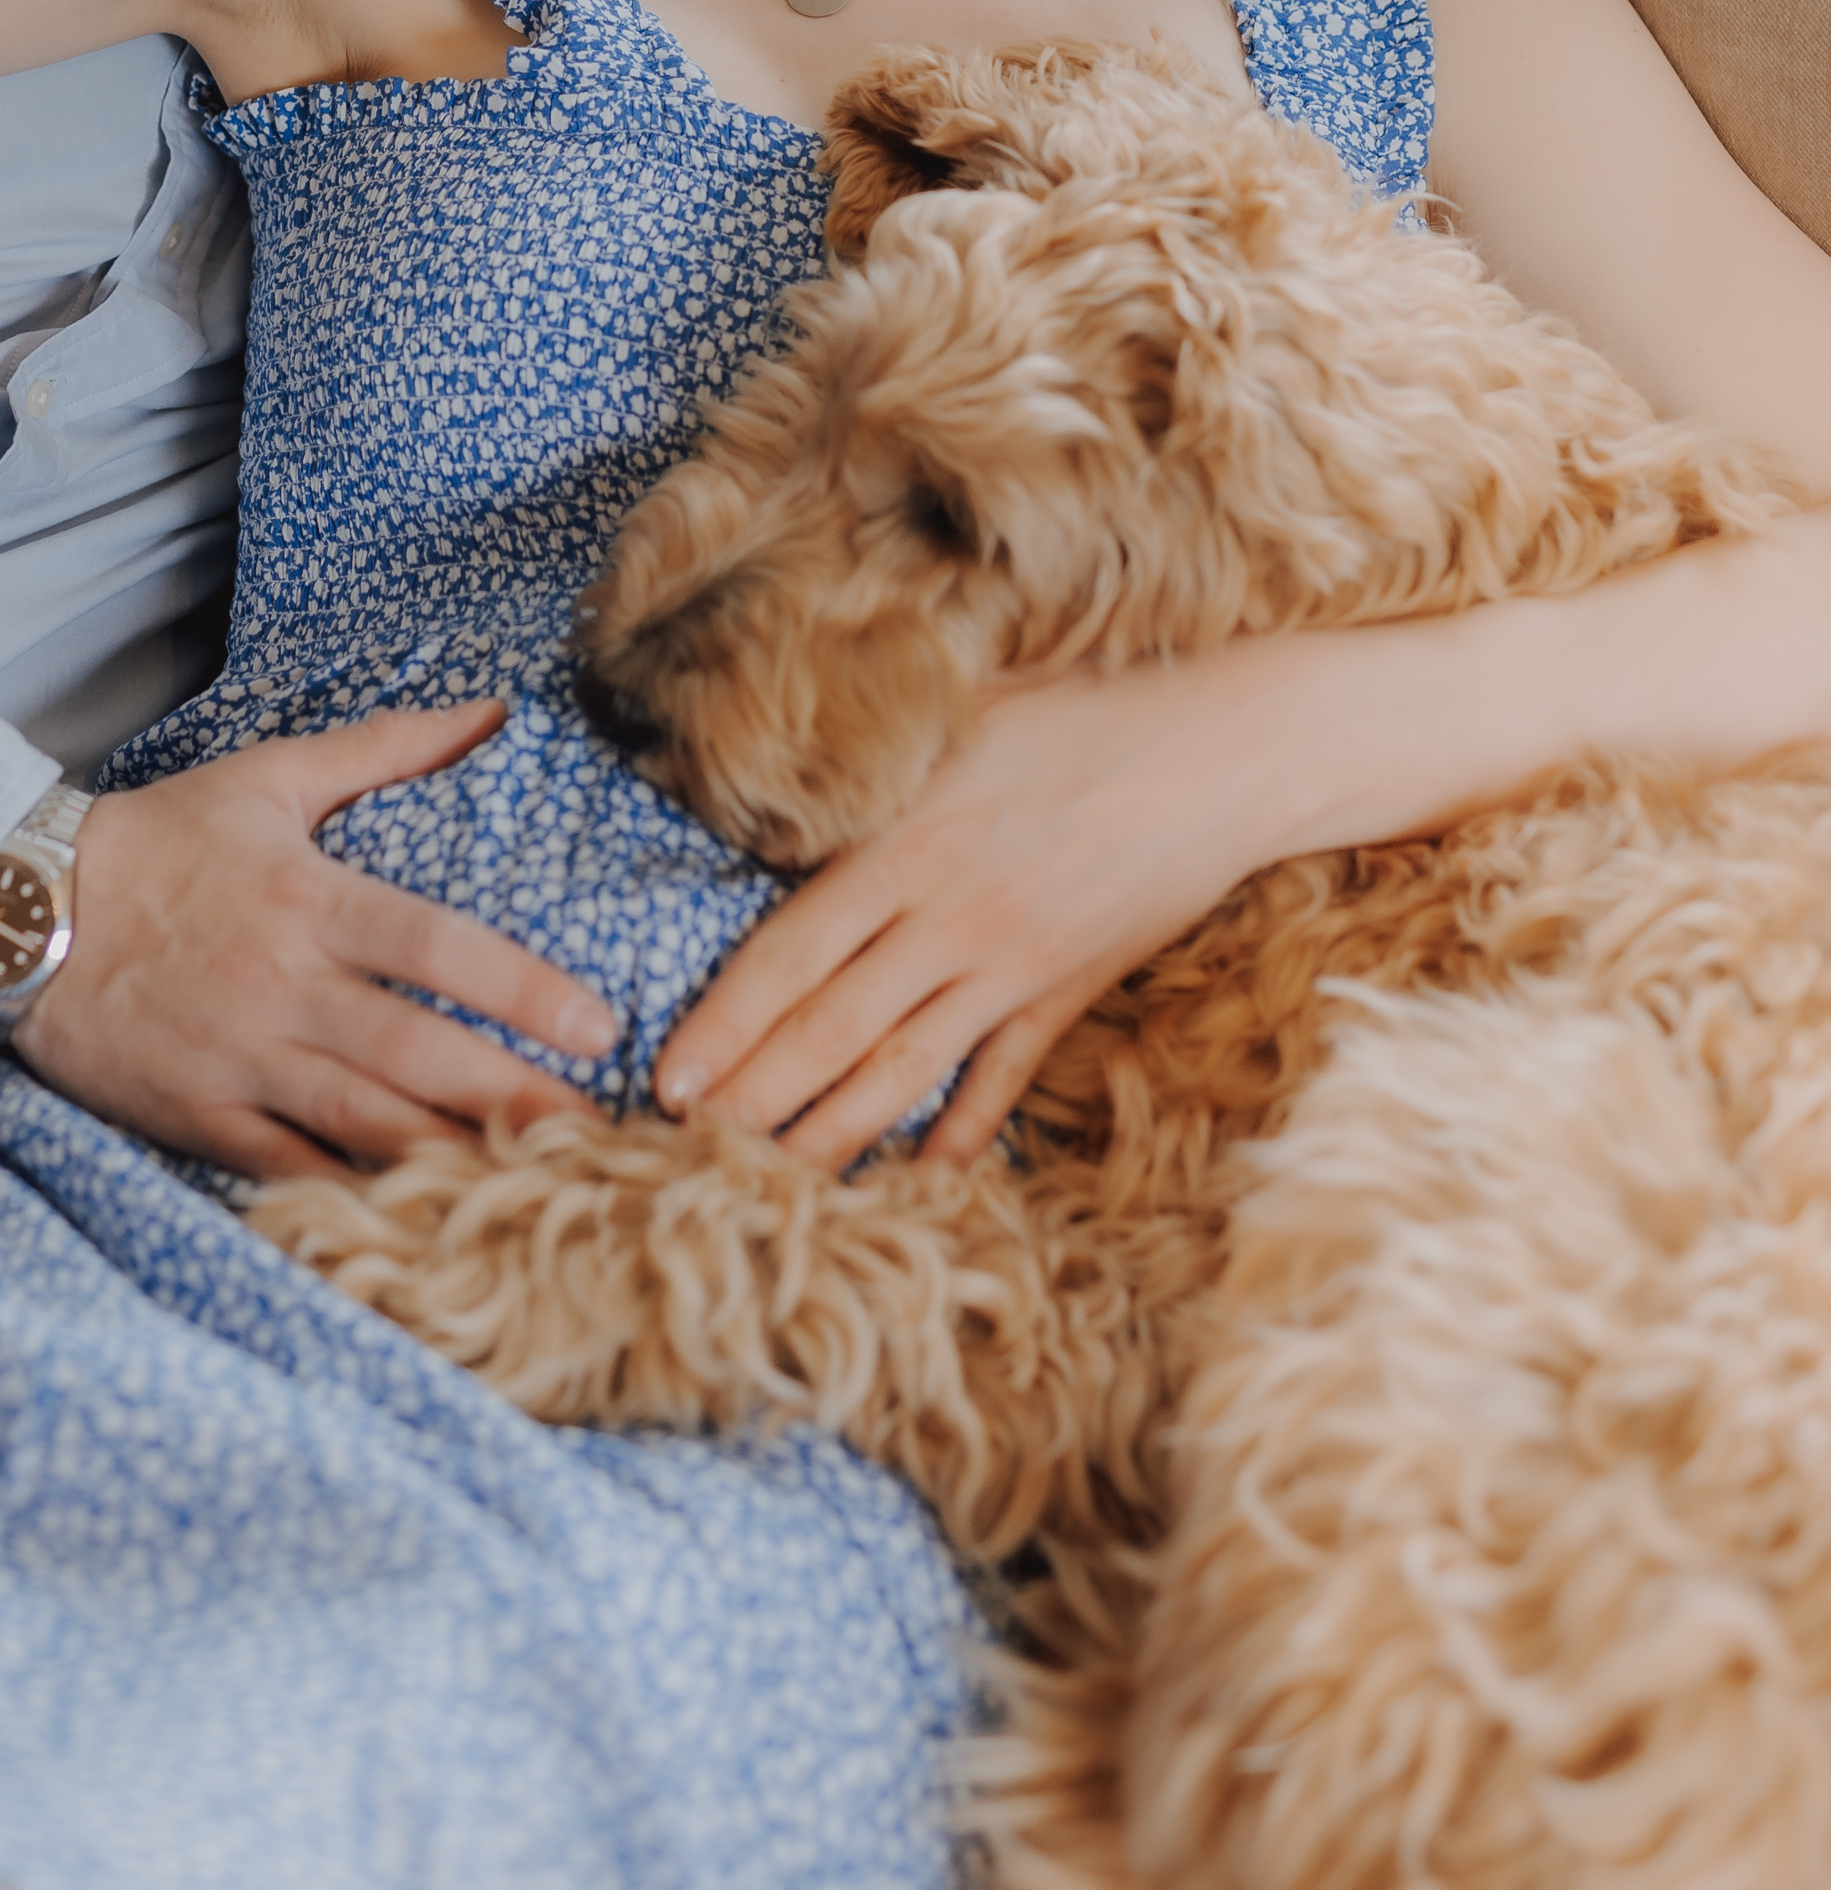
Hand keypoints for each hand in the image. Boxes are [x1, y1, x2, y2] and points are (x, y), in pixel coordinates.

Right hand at [14, 698, 620, 1179]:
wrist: (18, 908)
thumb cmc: (160, 838)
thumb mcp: (271, 776)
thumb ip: (387, 747)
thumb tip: (491, 709)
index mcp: (309, 898)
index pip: (436, 947)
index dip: (523, 989)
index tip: (597, 1025)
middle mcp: (282, 985)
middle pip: (414, 1051)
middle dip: (511, 1095)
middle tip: (596, 1130)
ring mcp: (238, 1059)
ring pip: (361, 1120)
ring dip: (451, 1155)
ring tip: (535, 1184)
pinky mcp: (196, 1116)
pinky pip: (285, 1169)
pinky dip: (349, 1195)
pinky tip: (416, 1220)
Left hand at [653, 641, 1305, 1170]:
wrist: (1221, 752)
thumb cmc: (1079, 710)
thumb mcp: (956, 713)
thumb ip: (871, 766)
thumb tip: (780, 780)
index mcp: (904, 847)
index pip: (788, 957)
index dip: (723, 1026)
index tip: (669, 1079)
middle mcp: (948, 920)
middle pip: (830, 1031)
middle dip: (753, 1099)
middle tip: (687, 1149)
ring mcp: (1010, 967)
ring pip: (903, 1072)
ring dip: (831, 1133)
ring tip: (770, 1179)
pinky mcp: (1065, 991)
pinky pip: (1001, 1077)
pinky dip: (964, 1130)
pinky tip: (925, 1173)